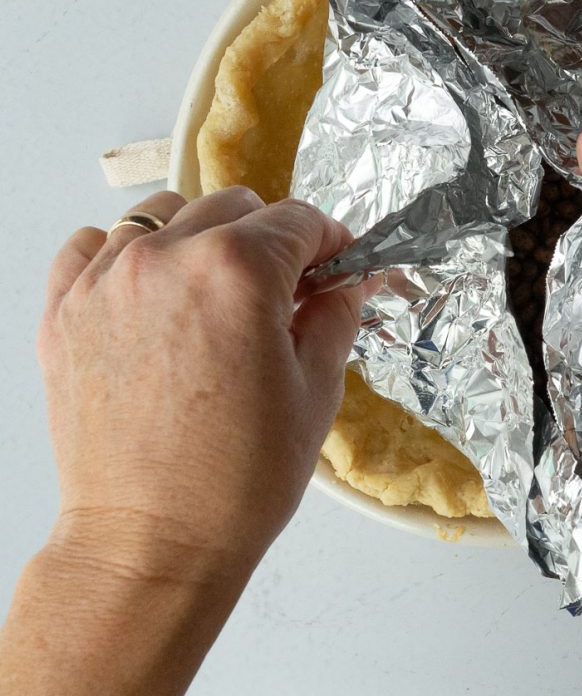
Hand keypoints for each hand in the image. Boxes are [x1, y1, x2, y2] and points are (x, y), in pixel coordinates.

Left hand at [38, 187, 359, 583]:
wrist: (151, 545)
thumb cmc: (238, 479)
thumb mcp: (317, 389)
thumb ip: (336, 313)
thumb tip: (348, 277)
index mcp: (238, 272)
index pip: (298, 219)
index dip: (329, 240)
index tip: (334, 265)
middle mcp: (166, 258)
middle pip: (235, 206)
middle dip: (271, 240)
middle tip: (283, 291)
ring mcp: (105, 281)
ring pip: (166, 212)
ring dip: (202, 238)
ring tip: (215, 294)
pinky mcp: (63, 311)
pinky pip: (93, 244)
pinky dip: (126, 252)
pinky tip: (152, 294)